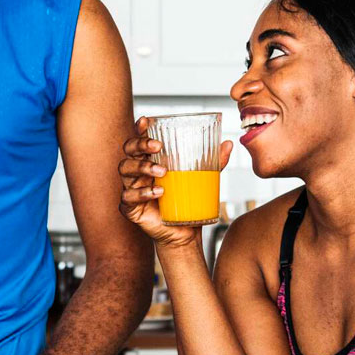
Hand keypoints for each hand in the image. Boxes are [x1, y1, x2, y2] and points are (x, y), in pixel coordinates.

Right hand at [119, 116, 232, 248]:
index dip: (139, 129)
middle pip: (128, 151)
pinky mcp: (130, 207)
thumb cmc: (189, 203)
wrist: (185, 233)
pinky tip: (158, 193)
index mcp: (150, 161)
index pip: (140, 141)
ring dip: (142, 167)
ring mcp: (132, 188)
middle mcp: (138, 172)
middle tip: (157, 147)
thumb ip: (214, 162)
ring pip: (125, 170)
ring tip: (163, 172)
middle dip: (139, 144)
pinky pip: (128, 196)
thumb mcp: (203, 179)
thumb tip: (228, 144)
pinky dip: (142, 193)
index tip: (145, 121)